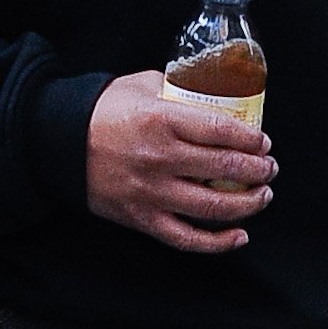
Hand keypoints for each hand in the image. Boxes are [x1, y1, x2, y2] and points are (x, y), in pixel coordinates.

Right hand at [85, 70, 276, 254]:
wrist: (58, 142)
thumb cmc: (103, 111)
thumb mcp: (142, 86)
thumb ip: (179, 90)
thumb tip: (215, 95)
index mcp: (161, 120)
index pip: (221, 131)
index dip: (251, 139)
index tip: (263, 143)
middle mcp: (159, 159)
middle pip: (225, 168)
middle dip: (258, 170)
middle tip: (269, 168)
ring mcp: (151, 193)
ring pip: (213, 207)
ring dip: (248, 204)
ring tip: (263, 196)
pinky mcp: (142, 218)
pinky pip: (186, 238)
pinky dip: (217, 242)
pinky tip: (239, 235)